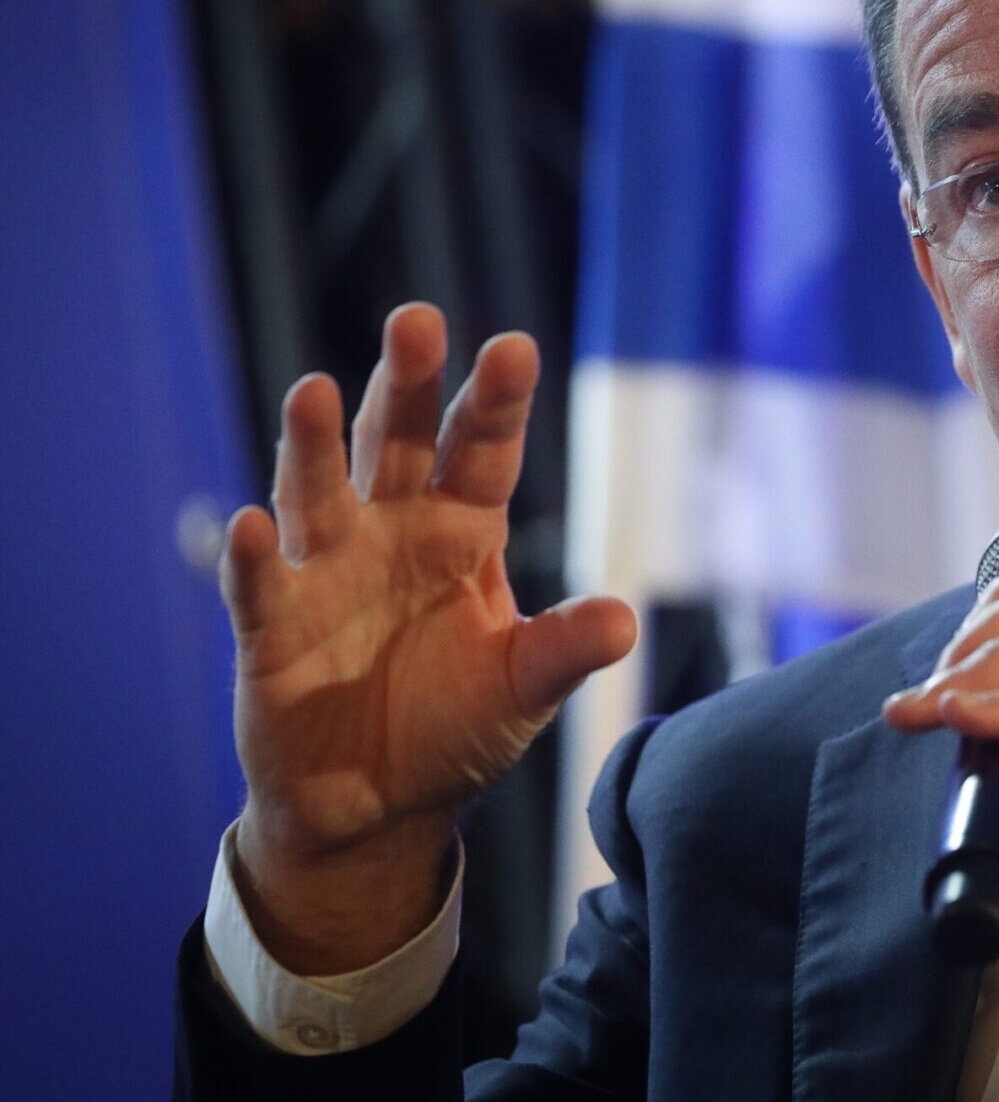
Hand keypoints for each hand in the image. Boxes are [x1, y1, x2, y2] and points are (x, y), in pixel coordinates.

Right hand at [222, 303, 635, 971]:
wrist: (379, 805)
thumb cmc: (457, 729)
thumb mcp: (524, 690)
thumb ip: (566, 650)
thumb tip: (624, 621)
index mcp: (464, 533)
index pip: (485, 452)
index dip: (497, 402)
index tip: (514, 349)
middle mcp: (393, 532)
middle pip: (400, 444)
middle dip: (407, 385)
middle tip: (417, 322)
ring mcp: (326, 573)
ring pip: (317, 493)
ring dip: (314, 445)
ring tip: (316, 393)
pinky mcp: (271, 628)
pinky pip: (257, 587)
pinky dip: (248, 559)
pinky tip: (245, 526)